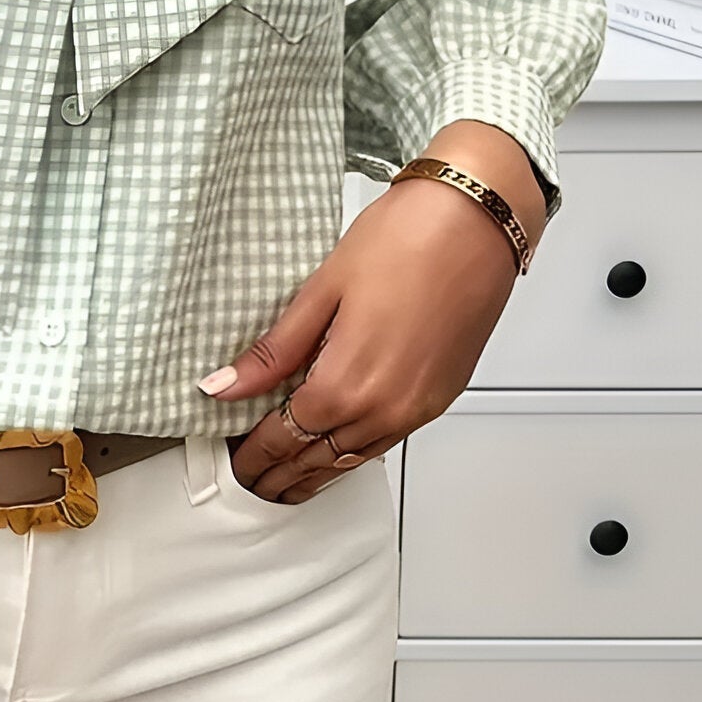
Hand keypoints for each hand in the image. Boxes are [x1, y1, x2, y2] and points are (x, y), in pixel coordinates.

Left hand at [198, 122, 544, 500]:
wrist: (477, 221)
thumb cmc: (406, 240)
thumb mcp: (321, 292)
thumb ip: (273, 353)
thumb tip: (223, 387)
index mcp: (345, 384)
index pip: (283, 439)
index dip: (254, 455)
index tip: (235, 460)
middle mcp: (384, 409)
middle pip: (317, 458)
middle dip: (280, 473)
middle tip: (251, 479)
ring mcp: (416, 408)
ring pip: (353, 459)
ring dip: (316, 472)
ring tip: (287, 480)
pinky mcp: (439, 398)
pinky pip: (385, 442)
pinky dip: (352, 453)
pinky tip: (337, 449)